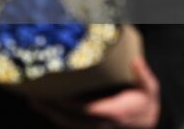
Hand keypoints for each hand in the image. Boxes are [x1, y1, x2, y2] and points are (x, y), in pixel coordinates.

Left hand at [31, 56, 160, 128]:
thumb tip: (137, 61)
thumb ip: (143, 75)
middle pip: (71, 119)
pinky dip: (58, 119)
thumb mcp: (149, 88)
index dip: (69, 104)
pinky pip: (72, 127)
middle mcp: (102, 124)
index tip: (54, 93)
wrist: (149, 121)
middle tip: (33, 97)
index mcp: (113, 112)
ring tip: (34, 101)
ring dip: (51, 114)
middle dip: (51, 109)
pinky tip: (46, 109)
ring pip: (69, 125)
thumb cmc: (145, 101)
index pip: (86, 109)